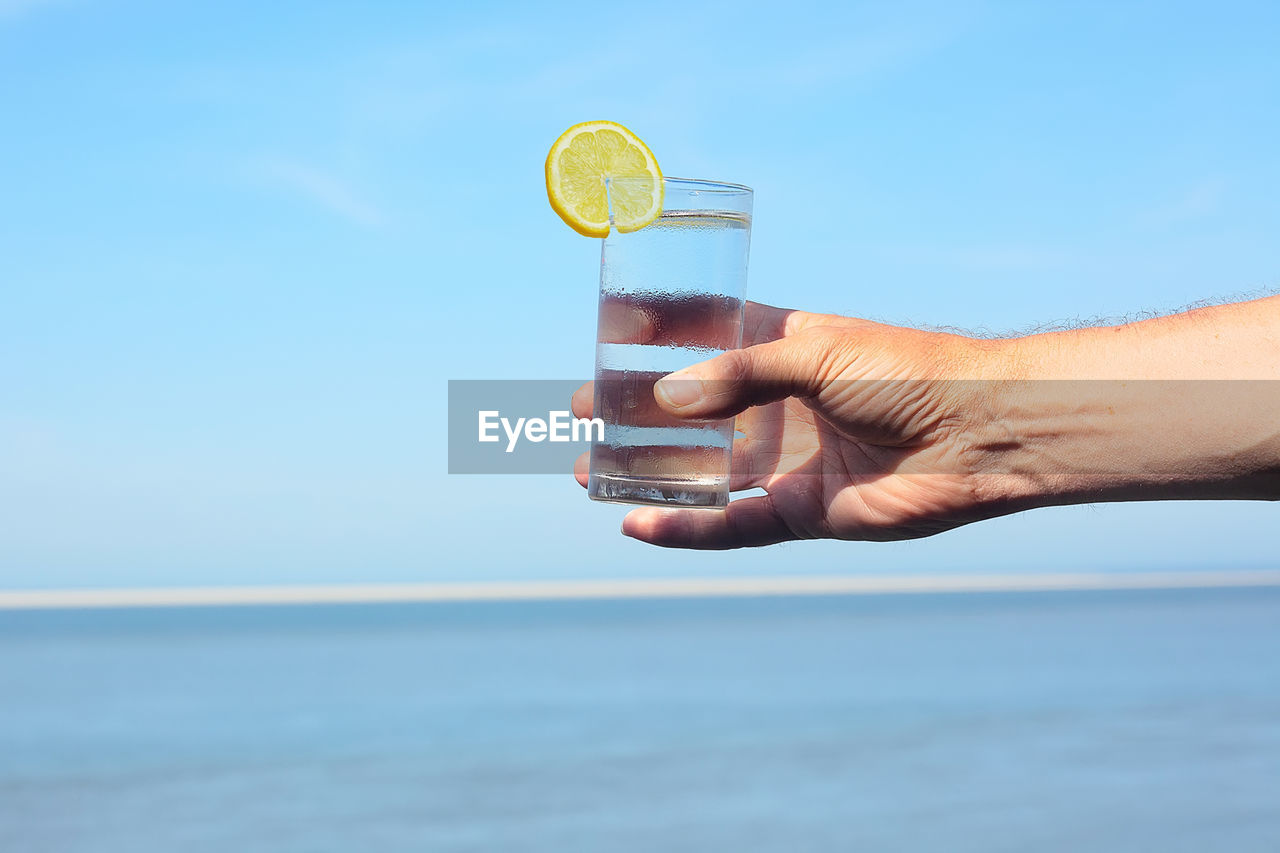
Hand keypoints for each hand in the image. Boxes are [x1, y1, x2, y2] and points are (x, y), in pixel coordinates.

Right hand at [572, 301, 1007, 548]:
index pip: (703, 338)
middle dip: (634, 414)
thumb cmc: (908, 371)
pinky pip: (730, 525)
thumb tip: (665, 399)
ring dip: (645, 473)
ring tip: (589, 472)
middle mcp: (777, 403)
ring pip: (700, 471)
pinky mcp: (799, 512)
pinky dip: (683, 528)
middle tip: (582, 415)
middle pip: (689, 411)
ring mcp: (786, 460)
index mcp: (782, 348)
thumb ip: (739, 376)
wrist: (980, 434)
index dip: (655, 338)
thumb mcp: (815, 353)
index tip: (606, 338)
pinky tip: (637, 523)